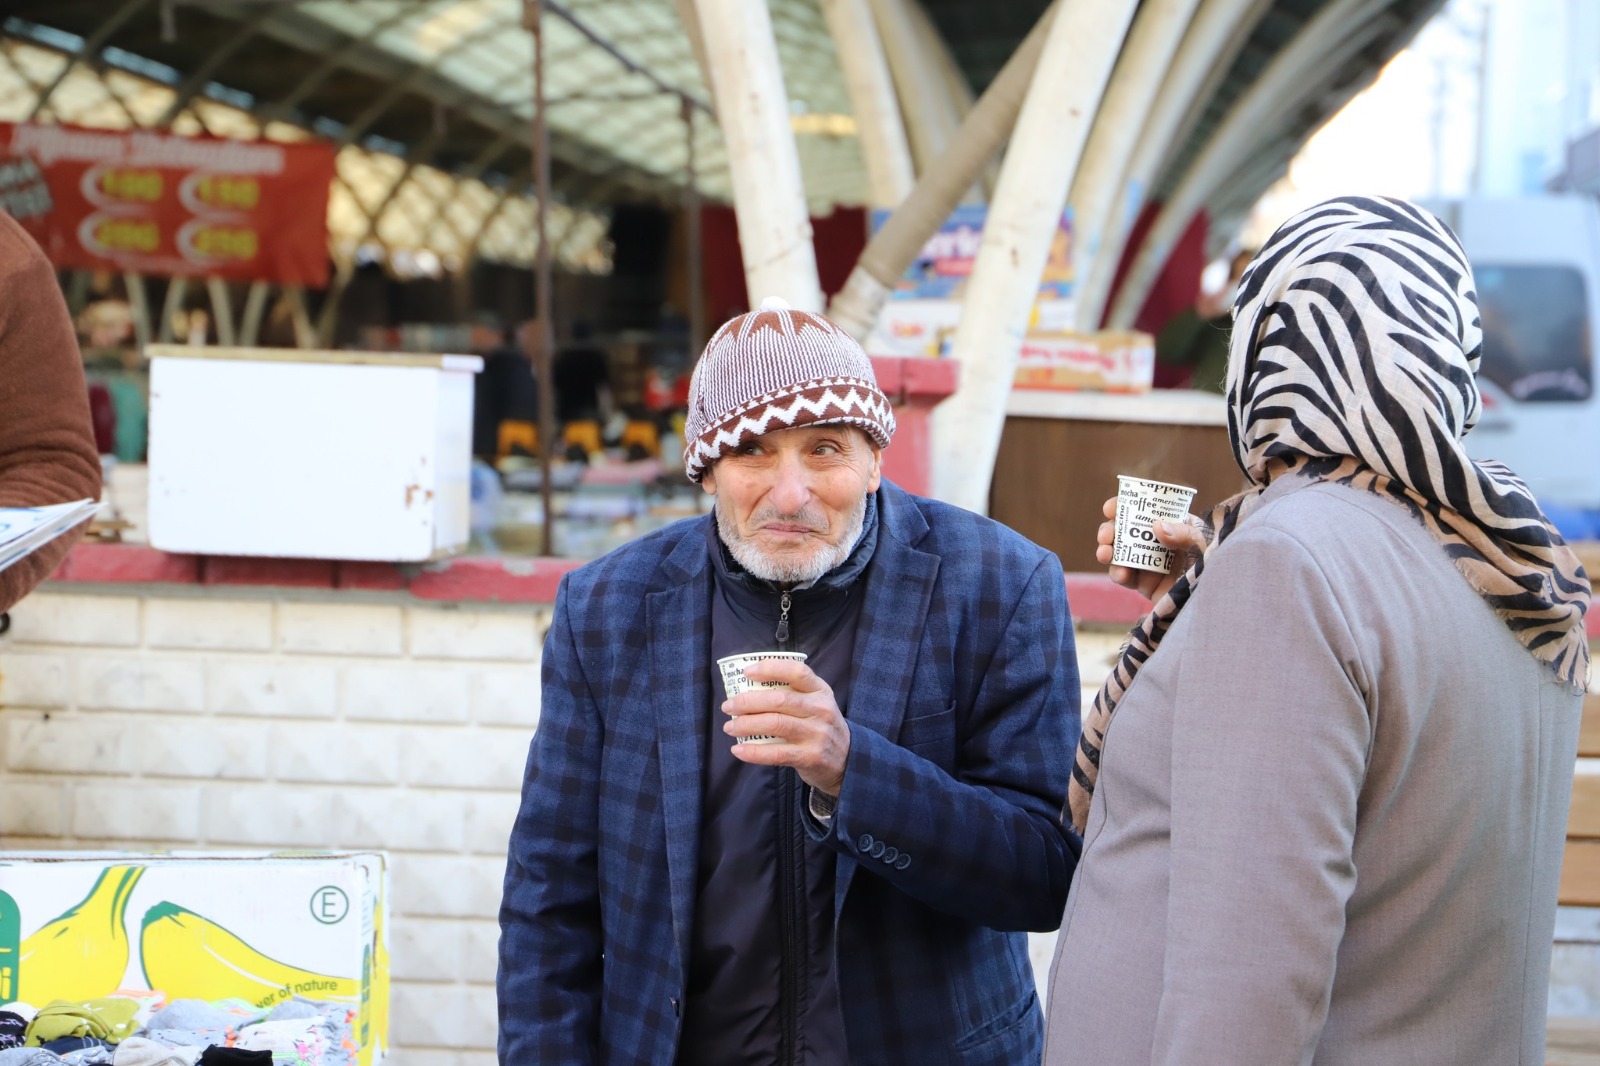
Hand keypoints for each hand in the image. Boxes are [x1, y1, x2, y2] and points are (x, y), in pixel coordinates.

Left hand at [723, 658, 849, 796]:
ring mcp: (817, 734)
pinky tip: (738, 750)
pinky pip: (776, 752)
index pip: (796, 671)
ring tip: (730, 727)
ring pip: (775, 724)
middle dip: (747, 702)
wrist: (847, 760)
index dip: (770, 668)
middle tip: (728, 706)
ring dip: (746, 725)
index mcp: (820, 690)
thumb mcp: (816, 703)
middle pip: (779, 700)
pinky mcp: (810, 756)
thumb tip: (747, 687)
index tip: (746, 672)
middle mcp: (820, 709)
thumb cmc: (820, 726)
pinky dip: (753, 752)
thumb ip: (792, 693)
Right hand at [1095, 495, 1207, 602]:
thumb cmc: (1214, 563)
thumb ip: (1183, 533)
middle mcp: (1154, 541)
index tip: (1110, 509)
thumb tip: (1156, 526)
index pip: (1142, 510)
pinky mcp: (1143, 584)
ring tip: (1105, 554)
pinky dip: (1118, 574)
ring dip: (1107, 552)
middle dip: (1109, 530)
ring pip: (1118, 553)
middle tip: (1106, 536)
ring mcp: (1147, 562)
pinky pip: (1124, 577)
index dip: (1123, 506)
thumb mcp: (1203, 543)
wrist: (1215, 597)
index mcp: (1168, 523)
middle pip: (1123, 530)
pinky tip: (1122, 574)